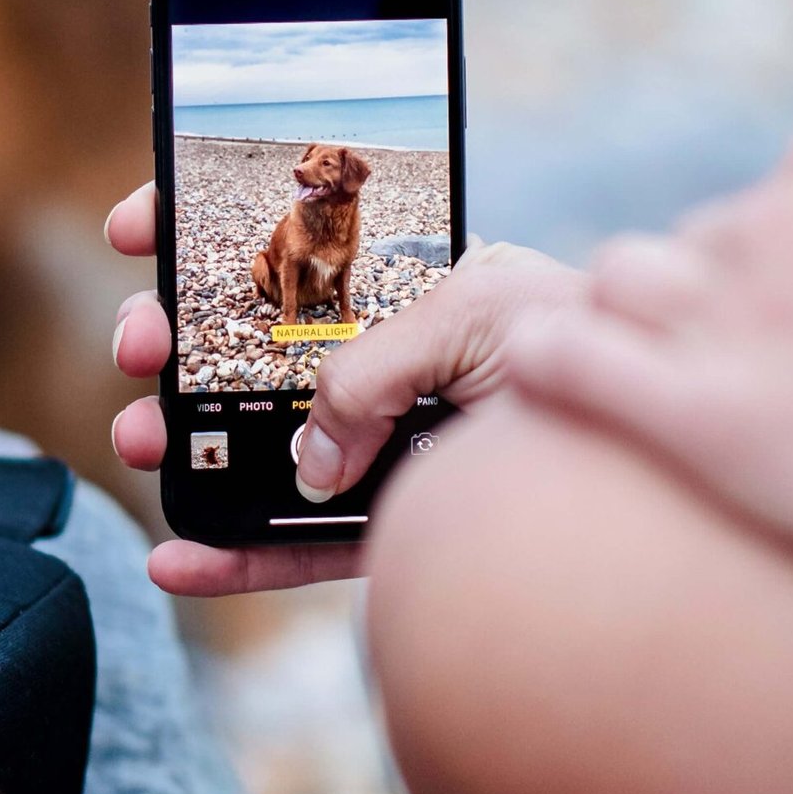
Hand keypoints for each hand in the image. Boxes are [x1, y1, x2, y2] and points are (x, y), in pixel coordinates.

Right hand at [104, 181, 579, 594]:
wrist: (655, 455)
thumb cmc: (586, 352)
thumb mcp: (476, 316)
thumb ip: (371, 369)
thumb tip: (310, 464)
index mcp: (399, 289)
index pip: (283, 246)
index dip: (203, 233)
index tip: (138, 231)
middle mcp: (381, 366)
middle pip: (245, 351)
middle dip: (171, 341)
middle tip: (136, 344)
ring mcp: (381, 450)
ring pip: (256, 453)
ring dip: (181, 448)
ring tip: (139, 444)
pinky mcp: (391, 532)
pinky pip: (297, 551)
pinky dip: (233, 562)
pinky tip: (175, 560)